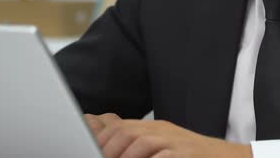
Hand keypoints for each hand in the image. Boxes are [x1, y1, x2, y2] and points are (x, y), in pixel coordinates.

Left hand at [85, 113, 252, 157]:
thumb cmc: (193, 157)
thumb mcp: (164, 147)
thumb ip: (139, 147)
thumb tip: (111, 150)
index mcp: (153, 128)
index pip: (118, 126)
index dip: (99, 137)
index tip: (86, 147)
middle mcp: (162, 131)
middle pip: (125, 132)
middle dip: (106, 147)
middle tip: (96, 157)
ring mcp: (175, 141)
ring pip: (141, 141)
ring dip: (123, 155)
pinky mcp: (187, 153)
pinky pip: (165, 155)